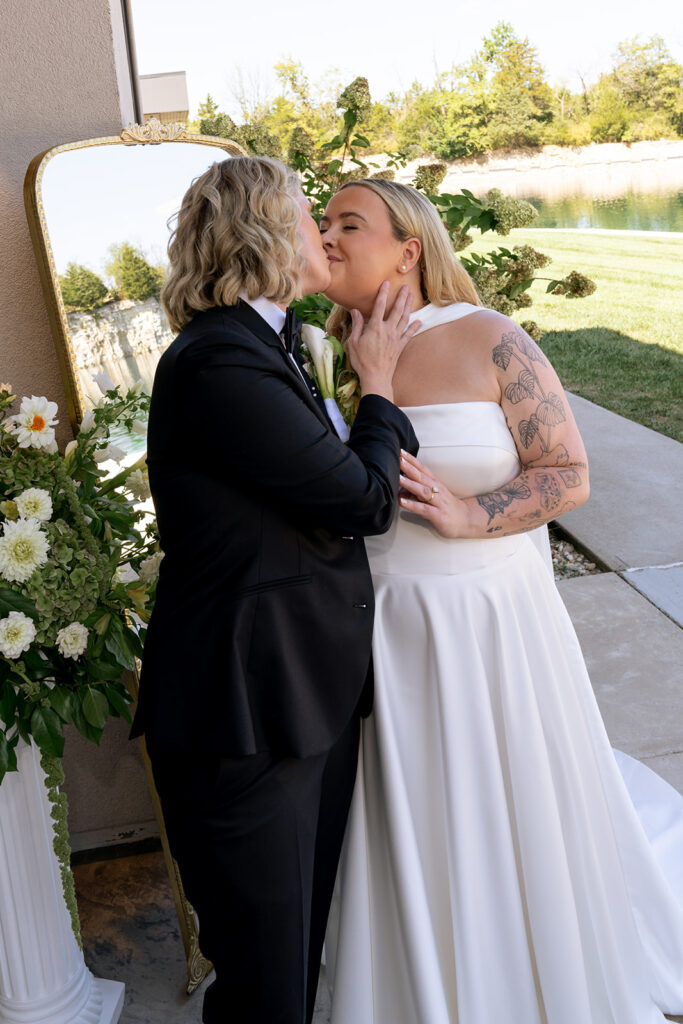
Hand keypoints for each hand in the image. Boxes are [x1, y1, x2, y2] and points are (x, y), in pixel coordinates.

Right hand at [346, 283, 421, 400]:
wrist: (376, 377)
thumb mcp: (353, 342)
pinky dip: (415, 327)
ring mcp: (396, 338)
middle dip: (402, 297)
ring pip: (404, 318)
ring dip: (408, 306)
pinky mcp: (400, 346)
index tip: (387, 283)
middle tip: (406, 287)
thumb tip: (355, 311)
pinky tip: (419, 321)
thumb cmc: (362, 361)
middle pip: (396, 309)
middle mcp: (388, 330)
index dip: (383, 293)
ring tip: (411, 296)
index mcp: (375, 327)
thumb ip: (357, 325)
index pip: (379, 306)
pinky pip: (409, 334)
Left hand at [399, 450, 469, 538]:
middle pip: (421, 476)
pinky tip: (402, 502)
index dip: (412, 460)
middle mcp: (437, 490)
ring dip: (409, 484)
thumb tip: (399, 490)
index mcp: (435, 483)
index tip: (400, 451)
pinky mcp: (437, 515)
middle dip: (409, 467)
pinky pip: (424, 509)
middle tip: (398, 458)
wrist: (466, 520)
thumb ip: (416, 492)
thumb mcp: (431, 497)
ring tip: (398, 478)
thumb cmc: (446, 507)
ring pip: (422, 491)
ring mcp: (438, 502)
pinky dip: (412, 505)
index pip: (422, 468)